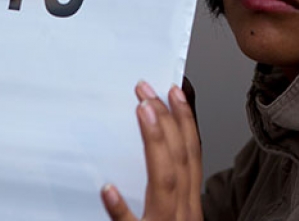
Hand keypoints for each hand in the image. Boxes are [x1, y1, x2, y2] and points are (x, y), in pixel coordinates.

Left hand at [101, 81, 202, 220]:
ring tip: (142, 112)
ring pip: (165, 180)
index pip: (191, 156)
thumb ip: (165, 192)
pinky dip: (120, 207)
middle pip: (180, 159)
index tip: (175, 93)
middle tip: (148, 91)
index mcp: (189, 206)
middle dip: (168, 119)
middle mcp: (182, 213)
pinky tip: (108, 188)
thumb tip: (155, 157)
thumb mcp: (174, 217)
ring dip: (156, 142)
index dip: (185, 122)